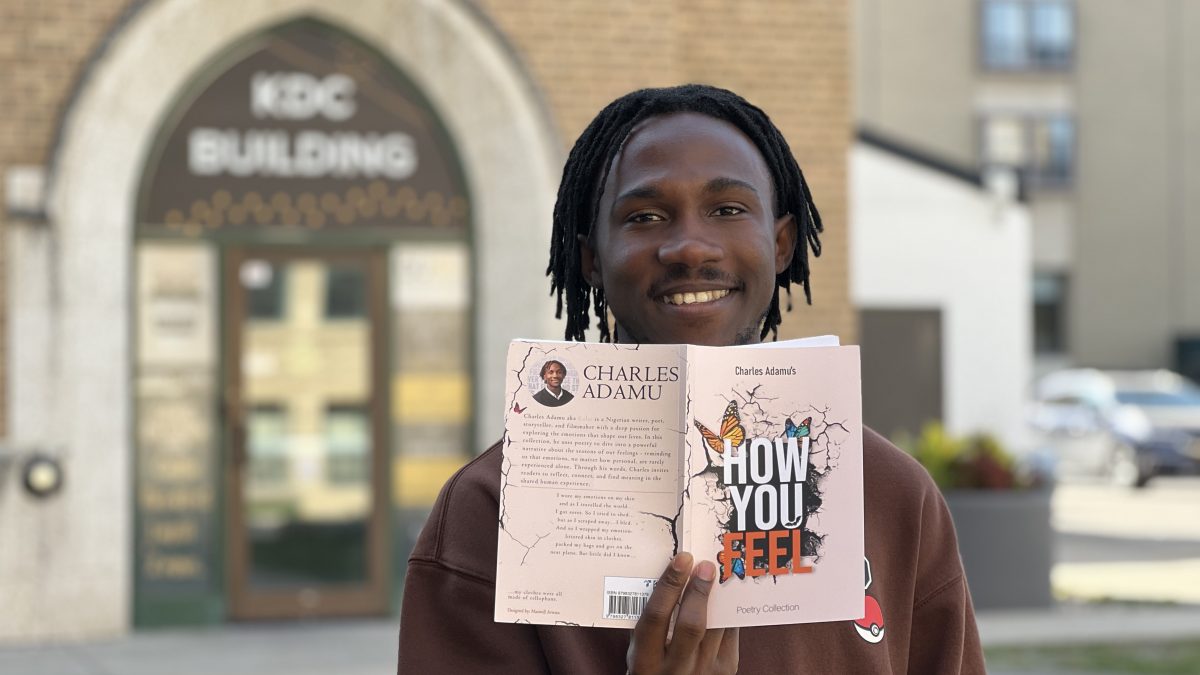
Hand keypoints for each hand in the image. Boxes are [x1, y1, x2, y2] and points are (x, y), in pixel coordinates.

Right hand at [626, 552, 739, 674]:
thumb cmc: (653, 666)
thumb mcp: (640, 649)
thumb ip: (651, 620)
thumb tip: (671, 576)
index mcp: (645, 661)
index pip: (656, 617)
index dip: (669, 585)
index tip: (681, 559)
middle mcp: (675, 668)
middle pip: (691, 624)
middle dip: (699, 591)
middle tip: (706, 565)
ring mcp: (703, 671)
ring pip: (715, 627)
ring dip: (718, 598)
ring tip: (719, 574)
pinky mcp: (724, 670)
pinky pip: (730, 634)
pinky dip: (727, 613)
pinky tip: (725, 597)